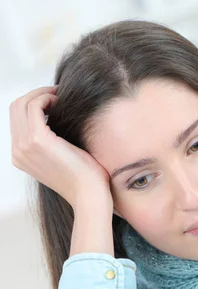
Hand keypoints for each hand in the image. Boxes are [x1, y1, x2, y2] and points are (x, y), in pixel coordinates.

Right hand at [9, 86, 112, 208]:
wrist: (89, 195)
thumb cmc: (83, 178)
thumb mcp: (61, 156)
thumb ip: (52, 140)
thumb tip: (57, 115)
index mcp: (21, 155)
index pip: (17, 118)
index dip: (33, 103)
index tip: (54, 100)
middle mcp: (17, 151)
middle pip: (16, 107)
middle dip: (35, 94)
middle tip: (57, 93)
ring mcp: (24, 146)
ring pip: (23, 103)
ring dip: (42, 94)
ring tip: (60, 97)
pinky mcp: (37, 140)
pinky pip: (35, 105)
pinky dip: (47, 98)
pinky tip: (62, 103)